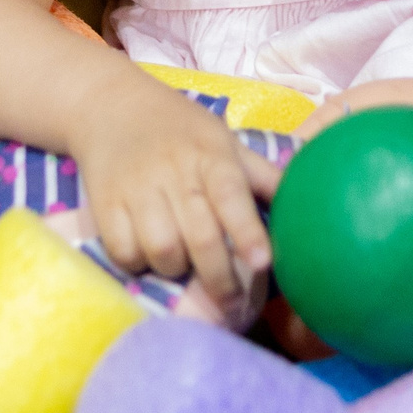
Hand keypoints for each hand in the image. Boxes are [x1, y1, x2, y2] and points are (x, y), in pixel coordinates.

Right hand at [67, 75, 278, 302]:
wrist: (111, 105)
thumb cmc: (180, 129)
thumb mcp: (223, 140)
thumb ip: (261, 175)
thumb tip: (308, 200)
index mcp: (211, 155)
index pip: (232, 196)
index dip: (248, 232)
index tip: (262, 263)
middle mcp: (175, 171)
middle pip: (200, 236)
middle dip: (220, 279)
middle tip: (234, 306)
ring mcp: (137, 188)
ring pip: (162, 250)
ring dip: (176, 268)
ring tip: (184, 263)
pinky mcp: (104, 204)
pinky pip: (124, 251)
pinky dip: (138, 263)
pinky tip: (148, 254)